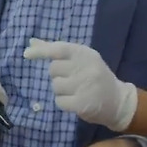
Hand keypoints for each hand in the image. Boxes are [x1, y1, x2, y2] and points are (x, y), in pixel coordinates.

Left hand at [22, 38, 137, 131]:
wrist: (119, 101)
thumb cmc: (95, 77)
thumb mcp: (81, 59)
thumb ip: (56, 50)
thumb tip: (32, 42)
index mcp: (85, 53)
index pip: (59, 49)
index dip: (41, 51)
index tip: (26, 54)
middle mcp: (86, 67)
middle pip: (53, 69)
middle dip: (58, 76)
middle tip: (72, 80)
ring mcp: (85, 85)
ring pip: (55, 86)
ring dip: (61, 91)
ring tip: (76, 91)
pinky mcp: (82, 103)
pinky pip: (59, 101)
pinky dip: (63, 103)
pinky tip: (75, 101)